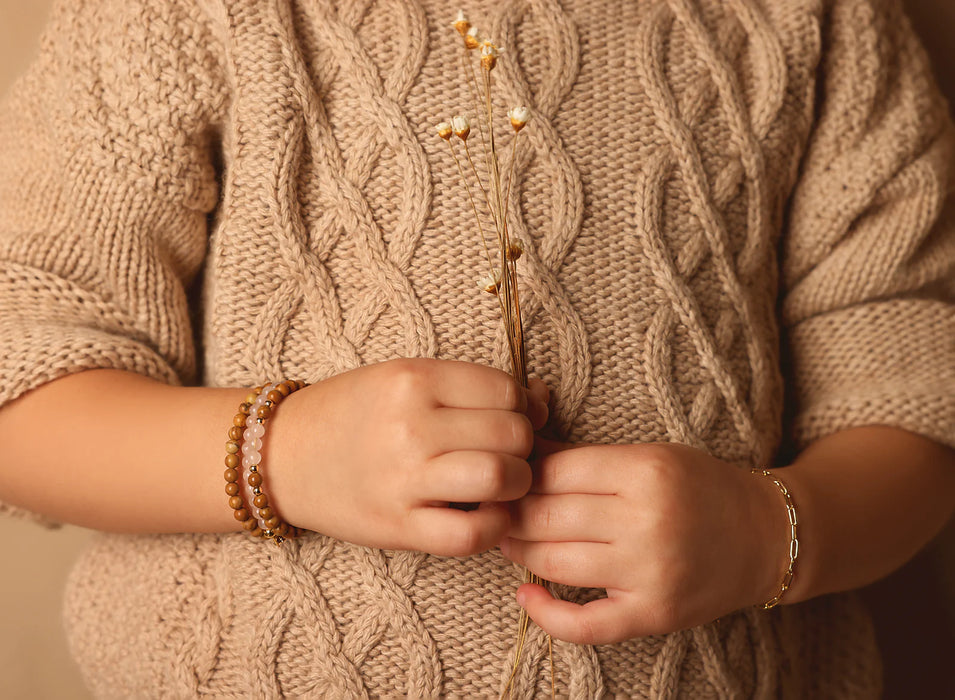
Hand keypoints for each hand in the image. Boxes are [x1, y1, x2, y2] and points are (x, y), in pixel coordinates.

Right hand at [266, 358, 549, 556]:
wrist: (283, 455)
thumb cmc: (350, 412)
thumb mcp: (402, 378)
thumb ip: (468, 385)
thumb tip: (541, 395)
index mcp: (412, 379)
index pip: (506, 389)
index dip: (522, 405)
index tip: (510, 417)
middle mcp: (410, 425)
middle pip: (511, 432)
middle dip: (523, 444)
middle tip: (507, 450)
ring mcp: (403, 479)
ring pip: (501, 476)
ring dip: (517, 482)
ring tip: (503, 482)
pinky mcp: (397, 527)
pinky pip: (472, 533)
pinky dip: (495, 526)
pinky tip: (486, 513)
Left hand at [499, 440, 785, 643]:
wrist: (766, 535)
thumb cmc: (699, 487)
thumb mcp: (648, 456)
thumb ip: (585, 460)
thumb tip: (519, 455)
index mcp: (644, 470)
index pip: (553, 472)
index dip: (519, 476)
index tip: (504, 478)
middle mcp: (646, 521)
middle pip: (546, 517)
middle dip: (510, 514)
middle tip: (494, 511)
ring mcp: (650, 572)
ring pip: (554, 563)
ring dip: (519, 552)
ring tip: (508, 541)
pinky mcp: (654, 614)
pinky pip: (585, 625)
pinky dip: (546, 615)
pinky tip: (525, 596)